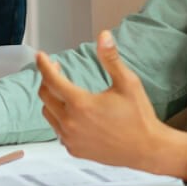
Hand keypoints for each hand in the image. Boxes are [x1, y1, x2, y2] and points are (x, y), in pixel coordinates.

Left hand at [36, 31, 186, 180]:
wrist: (146, 149)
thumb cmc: (139, 116)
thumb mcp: (128, 82)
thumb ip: (111, 59)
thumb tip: (103, 36)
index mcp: (81, 104)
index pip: (52, 80)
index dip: (44, 65)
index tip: (40, 56)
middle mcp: (71, 123)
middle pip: (45, 96)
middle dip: (47, 79)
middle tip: (57, 68)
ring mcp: (71, 139)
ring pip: (48, 114)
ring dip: (51, 99)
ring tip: (64, 90)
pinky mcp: (74, 149)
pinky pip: (58, 130)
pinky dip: (59, 117)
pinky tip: (72, 112)